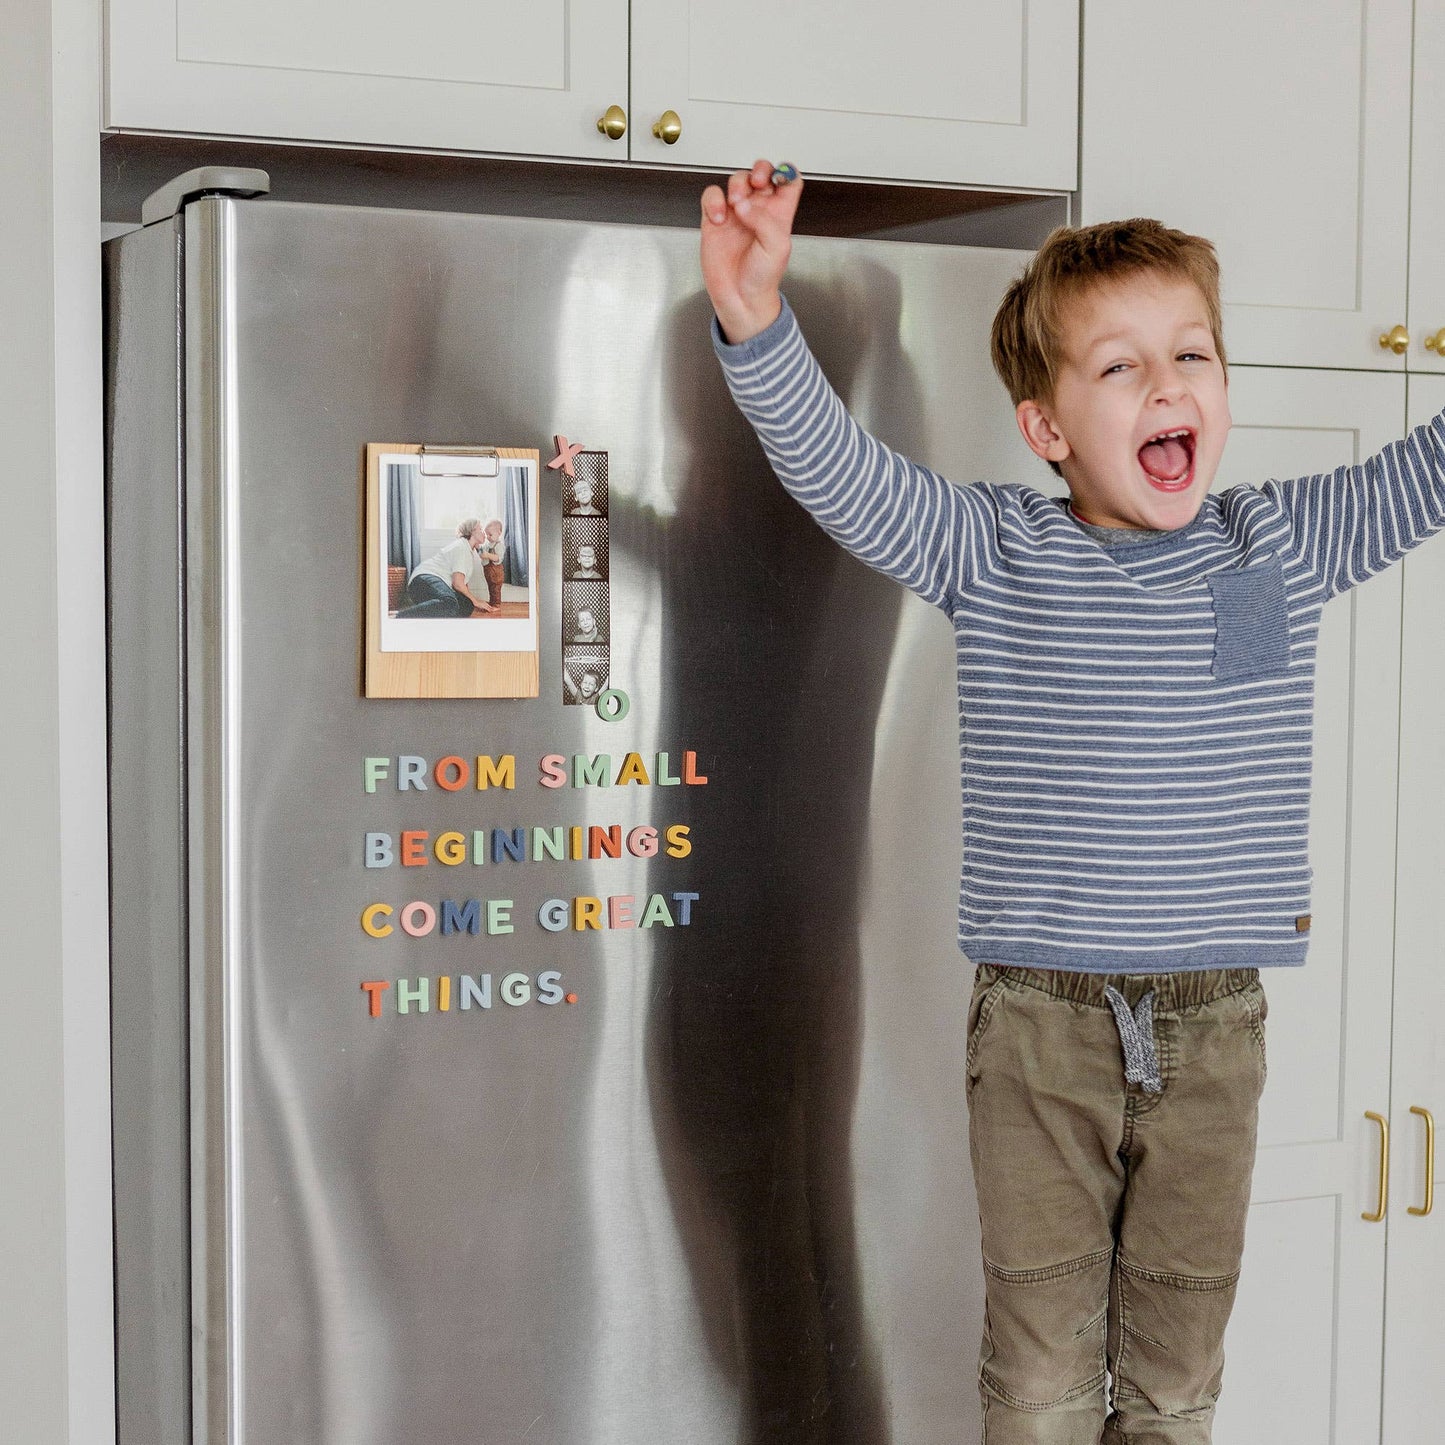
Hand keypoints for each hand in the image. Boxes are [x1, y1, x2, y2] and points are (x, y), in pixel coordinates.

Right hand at [700, 158, 802, 343]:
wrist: (741, 299)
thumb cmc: (763, 278)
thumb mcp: (777, 248)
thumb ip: (764, 221)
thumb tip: (744, 204)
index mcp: (780, 214)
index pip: (788, 181)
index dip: (786, 173)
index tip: (779, 179)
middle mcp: (759, 211)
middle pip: (762, 173)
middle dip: (759, 170)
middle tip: (757, 183)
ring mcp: (736, 213)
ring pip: (737, 180)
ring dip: (736, 185)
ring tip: (736, 204)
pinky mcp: (715, 220)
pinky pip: (712, 196)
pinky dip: (714, 201)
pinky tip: (719, 217)